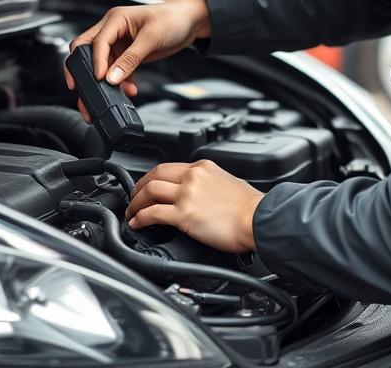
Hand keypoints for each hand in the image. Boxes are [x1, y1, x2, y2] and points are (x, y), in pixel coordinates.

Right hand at [63, 0, 212, 122]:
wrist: (190, 22)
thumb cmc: (173, 19)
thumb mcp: (152, 38)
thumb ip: (131, 59)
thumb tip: (112, 78)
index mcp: (115, 19)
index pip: (97, 42)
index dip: (95, 62)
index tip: (98, 79)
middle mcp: (112, 30)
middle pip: (86, 51)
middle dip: (81, 71)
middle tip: (78, 90)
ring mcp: (118, 43)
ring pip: (101, 65)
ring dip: (105, 81)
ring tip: (112, 97)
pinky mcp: (126, 54)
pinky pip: (115, 70)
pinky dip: (119, 82)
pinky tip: (129, 90)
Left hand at [125, 160, 263, 253]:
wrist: (260, 219)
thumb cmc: (250, 207)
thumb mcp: (226, 181)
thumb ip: (207, 183)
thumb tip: (196, 194)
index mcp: (202, 167)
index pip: (167, 168)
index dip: (150, 178)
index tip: (145, 186)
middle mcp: (192, 177)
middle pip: (153, 176)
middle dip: (138, 188)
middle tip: (132, 199)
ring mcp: (187, 195)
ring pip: (149, 192)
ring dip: (135, 203)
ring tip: (131, 213)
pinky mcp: (185, 215)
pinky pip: (152, 213)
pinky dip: (140, 218)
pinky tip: (137, 223)